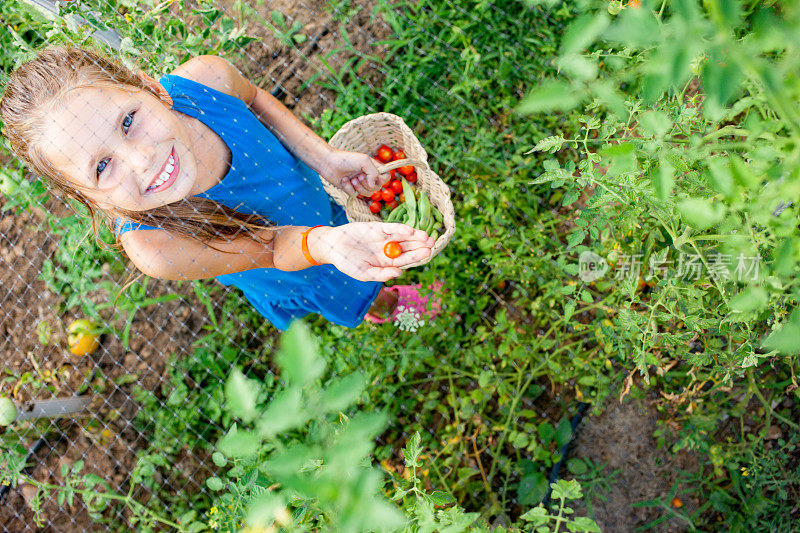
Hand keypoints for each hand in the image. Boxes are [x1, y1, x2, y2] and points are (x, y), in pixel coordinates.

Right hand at [308, 223, 434, 281]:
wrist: (332, 247)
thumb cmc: (347, 263)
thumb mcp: (364, 273)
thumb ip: (381, 274)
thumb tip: (400, 274)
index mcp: (386, 262)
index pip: (406, 259)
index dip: (417, 256)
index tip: (428, 253)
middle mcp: (388, 249)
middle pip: (408, 246)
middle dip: (420, 245)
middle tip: (432, 243)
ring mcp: (383, 237)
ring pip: (403, 236)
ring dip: (415, 236)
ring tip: (426, 237)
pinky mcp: (377, 227)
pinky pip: (391, 227)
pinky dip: (401, 228)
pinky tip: (411, 231)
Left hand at [320, 149, 388, 195]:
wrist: (328, 163)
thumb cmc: (346, 159)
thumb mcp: (364, 161)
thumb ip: (374, 172)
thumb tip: (373, 185)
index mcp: (373, 168)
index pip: (385, 177)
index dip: (382, 179)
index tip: (375, 177)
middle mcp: (368, 176)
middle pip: (377, 188)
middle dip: (367, 183)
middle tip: (358, 176)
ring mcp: (360, 184)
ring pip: (367, 193)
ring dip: (358, 187)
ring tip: (351, 179)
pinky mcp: (351, 189)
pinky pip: (355, 195)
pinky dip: (348, 188)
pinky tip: (343, 180)